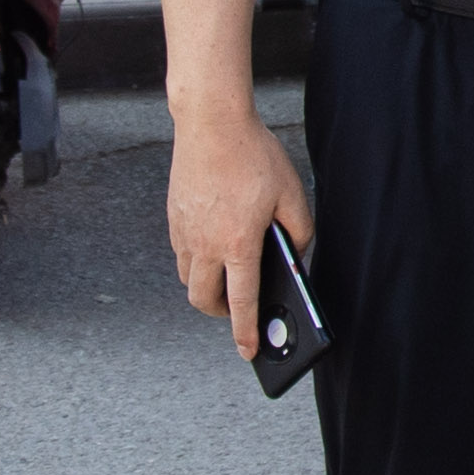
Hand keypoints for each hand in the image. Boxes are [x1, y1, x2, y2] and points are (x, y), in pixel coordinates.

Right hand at [167, 109, 310, 327]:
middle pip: (203, 301)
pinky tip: (215, 245)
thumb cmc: (253, 156)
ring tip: (227, 276)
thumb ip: (300, 232)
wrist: (210, 123)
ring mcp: (184, 231)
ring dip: (206, 287)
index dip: (245, 332)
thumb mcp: (292, 194)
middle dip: (220, 314)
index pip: (242, 301)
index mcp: (238, 242)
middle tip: (238, 308)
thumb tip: (295, 257)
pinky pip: (182, 254)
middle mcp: (205, 243)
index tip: (248, 352)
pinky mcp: (173, 217)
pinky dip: (197, 261)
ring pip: (188, 279)